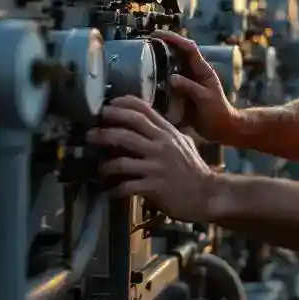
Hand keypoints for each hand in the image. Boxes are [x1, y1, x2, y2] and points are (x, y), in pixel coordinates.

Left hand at [87, 96, 217, 222]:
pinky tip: (111, 191)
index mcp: (167, 132)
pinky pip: (127, 186)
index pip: (142, 110)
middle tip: (90, 133)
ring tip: (100, 168)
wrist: (208, 194)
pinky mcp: (154, 186)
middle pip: (127, 130)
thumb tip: (152, 123)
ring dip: (105, 165)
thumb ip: (168, 132)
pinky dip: (115, 189)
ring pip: (122, 160)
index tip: (107, 106)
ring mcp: (157, 166)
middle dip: (105, 129)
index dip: (122, 105)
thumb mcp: (185, 143)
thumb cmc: (194, 169)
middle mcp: (161, 145)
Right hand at [151, 30, 238, 143]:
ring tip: (139, 61)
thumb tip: (170, 78)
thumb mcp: (205, 99)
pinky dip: (157, 81)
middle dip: (162, 47)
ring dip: (157, 63)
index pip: (188, 48)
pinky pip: (167, 83)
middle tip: (143, 45)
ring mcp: (187, 83)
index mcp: (202, 70)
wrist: (222, 129)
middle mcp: (193, 73)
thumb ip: (189, 87)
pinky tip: (144, 83)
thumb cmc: (218, 113)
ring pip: (170, 67)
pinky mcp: (181, 94)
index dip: (174, 39)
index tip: (157, 34)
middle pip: (177, 54)